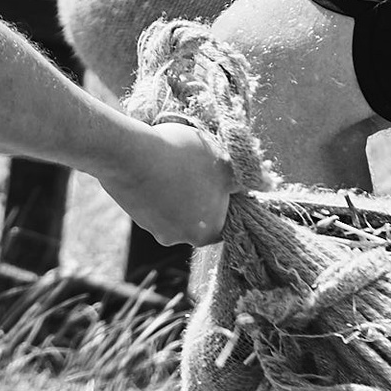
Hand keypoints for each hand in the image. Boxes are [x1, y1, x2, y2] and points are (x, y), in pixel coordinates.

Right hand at [105, 113, 233, 248]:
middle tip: (198, 164)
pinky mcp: (135, 214)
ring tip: (174, 161)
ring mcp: (154, 227)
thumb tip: (261, 183)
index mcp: (207, 233)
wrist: (129, 153)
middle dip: (200, 192)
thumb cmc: (181, 157)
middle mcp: (180, 238)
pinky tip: (155, 165)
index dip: (224, 194)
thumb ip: (240, 179)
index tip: (220, 175)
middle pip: (199, 214)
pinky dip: (157, 186)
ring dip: (178, 188)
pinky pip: (154, 200)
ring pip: (175, 207)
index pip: (224, 218)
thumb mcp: (222, 162)